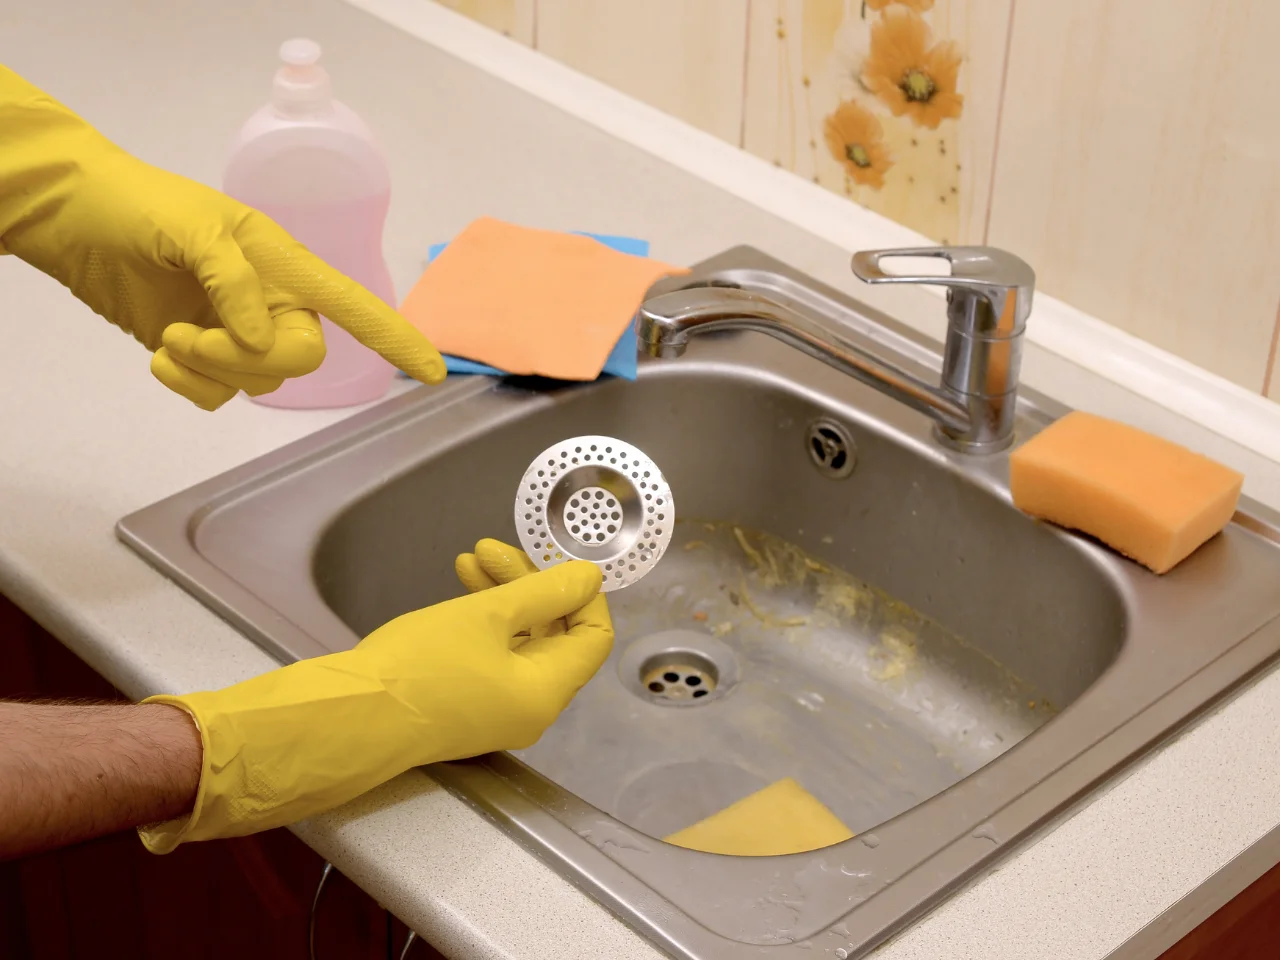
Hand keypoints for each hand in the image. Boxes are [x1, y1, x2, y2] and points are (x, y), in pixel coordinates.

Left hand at [0, 66, 443, 408]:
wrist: (79, 222)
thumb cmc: (141, 205)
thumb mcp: (194, 227)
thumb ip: (233, 281)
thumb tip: (259, 338)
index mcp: (285, 265)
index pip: (353, 305)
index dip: (394, 337)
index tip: (431, 372)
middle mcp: (273, 304)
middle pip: (302, 357)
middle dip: (250, 359)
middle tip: (195, 337)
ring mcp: (239, 334)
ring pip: (260, 381)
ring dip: (211, 367)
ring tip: (172, 335)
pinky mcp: (204, 359)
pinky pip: (218, 396)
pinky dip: (188, 384)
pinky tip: (162, 354)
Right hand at [137, 551, 611, 851]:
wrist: (346, 718)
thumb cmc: (420, 665)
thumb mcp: (486, 616)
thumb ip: (544, 593)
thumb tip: (590, 578)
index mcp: (545, 692)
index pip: (593, 637)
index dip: (581, 593)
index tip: (552, 557)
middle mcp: (529, 708)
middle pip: (554, 634)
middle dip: (530, 584)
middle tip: (493, 548)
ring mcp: (496, 710)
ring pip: (518, 640)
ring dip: (502, 594)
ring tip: (471, 556)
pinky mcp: (464, 705)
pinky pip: (492, 655)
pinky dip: (483, 619)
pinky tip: (460, 585)